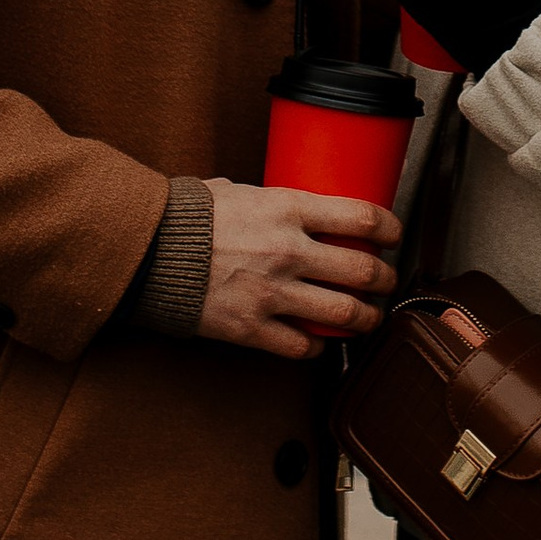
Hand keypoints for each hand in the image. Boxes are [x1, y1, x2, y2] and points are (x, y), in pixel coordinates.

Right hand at [198, 182, 400, 360]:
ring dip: (365, 318)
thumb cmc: (186, 216)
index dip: (390, 227)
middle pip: (362, 270)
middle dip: (384, 278)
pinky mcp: (251, 328)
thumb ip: (271, 203)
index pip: (362, 217)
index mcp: (288, 209)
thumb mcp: (238, 191)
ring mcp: (272, 293)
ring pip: (343, 314)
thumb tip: (291, 208)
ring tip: (368, 317)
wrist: (145, 251)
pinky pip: (301, 347)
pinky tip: (319, 343)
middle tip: (387, 280)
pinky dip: (317, 348)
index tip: (395, 234)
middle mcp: (289, 251)